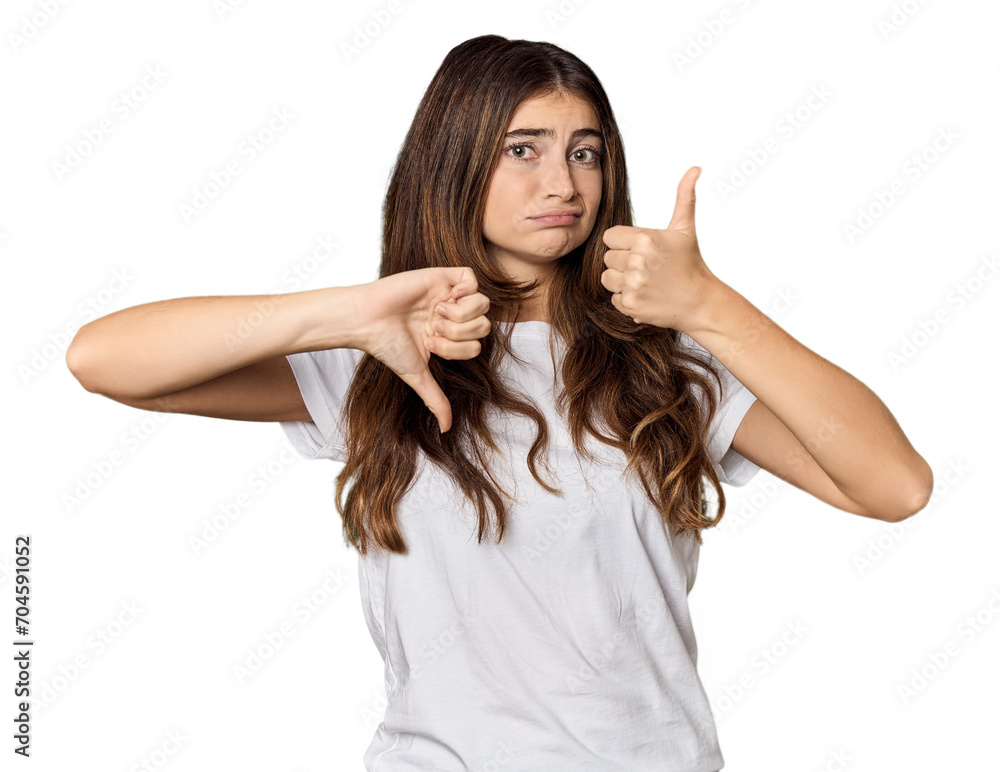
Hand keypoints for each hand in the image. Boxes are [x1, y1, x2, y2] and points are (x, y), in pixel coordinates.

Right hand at [355, 267, 489, 432]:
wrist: (368, 320)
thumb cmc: (388, 346)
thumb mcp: (417, 376)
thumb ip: (435, 399)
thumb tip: (446, 429)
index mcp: (448, 336)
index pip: (476, 345)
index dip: (458, 349)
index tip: (432, 343)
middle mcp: (451, 315)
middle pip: (484, 326)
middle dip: (461, 333)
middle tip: (434, 328)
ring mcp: (448, 295)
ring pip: (483, 303)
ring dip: (461, 314)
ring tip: (436, 313)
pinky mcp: (442, 276)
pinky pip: (471, 278)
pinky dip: (463, 291)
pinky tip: (444, 298)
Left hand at [600, 166, 721, 333]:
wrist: (700, 301)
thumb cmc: (691, 263)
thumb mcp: (685, 229)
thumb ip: (684, 197)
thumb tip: (695, 168)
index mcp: (645, 239)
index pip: (610, 237)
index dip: (622, 243)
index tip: (639, 249)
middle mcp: (637, 261)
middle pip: (608, 258)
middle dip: (623, 262)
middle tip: (646, 267)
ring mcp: (633, 284)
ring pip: (607, 278)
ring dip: (621, 281)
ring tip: (643, 280)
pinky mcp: (631, 304)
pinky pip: (614, 298)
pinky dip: (626, 299)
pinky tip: (645, 295)